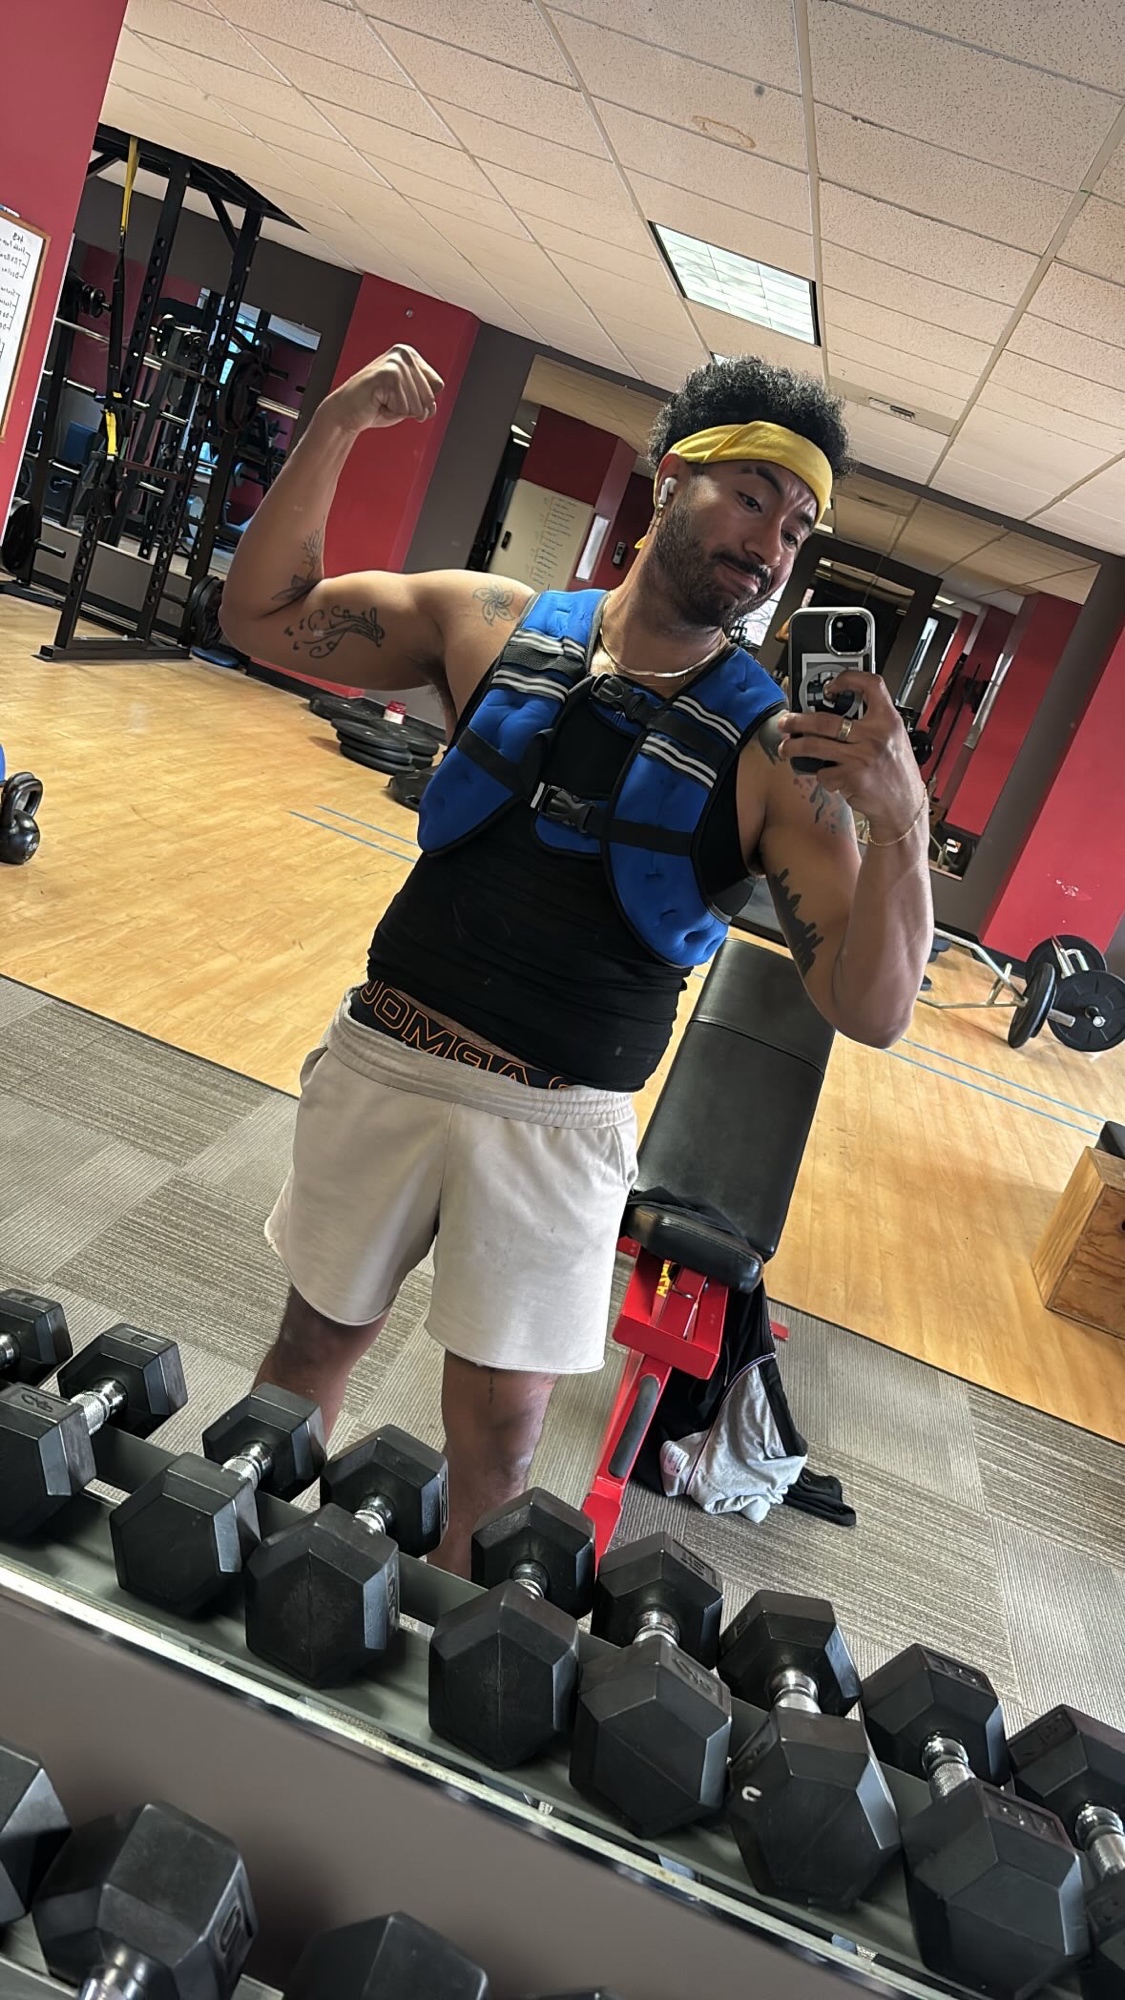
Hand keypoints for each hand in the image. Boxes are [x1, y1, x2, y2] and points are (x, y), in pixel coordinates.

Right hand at [321, 344, 443, 434]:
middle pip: (429, 396)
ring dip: (399, 411)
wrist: (346, 412)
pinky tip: (379, 402)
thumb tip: (432, 405)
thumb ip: (425, 398)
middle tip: (390, 401)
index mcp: (410, 355)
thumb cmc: (374, 405)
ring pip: (417, 404)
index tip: (403, 397)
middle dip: (411, 408)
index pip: (438, 385)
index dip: (423, 401)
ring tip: (383, 401)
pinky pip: (404, 408)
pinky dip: (392, 412)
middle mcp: (404, 354)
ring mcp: (396, 362)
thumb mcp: (408, 400)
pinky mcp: (388, 374)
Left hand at [777, 672, 927, 839]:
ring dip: (794, 747)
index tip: (831, 685)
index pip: (871, 685)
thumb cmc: (898, 773)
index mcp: (888, 721)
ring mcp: (862, 757)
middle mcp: (875, 736)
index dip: (848, 678)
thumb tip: (834, 712)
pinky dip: (822, 776)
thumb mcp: (894, 739)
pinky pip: (824, 773)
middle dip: (798, 721)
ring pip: (816, 746)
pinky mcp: (852, 779)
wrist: (905, 806)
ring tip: (786, 748)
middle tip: (786, 722)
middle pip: (826, 720)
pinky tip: (830, 777)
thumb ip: (871, 723)